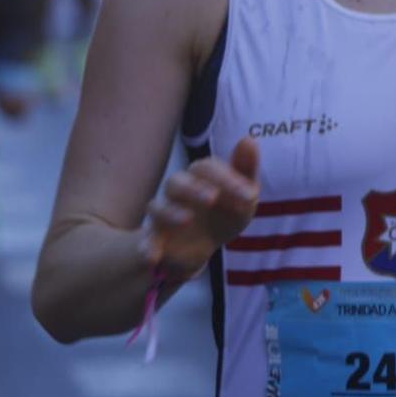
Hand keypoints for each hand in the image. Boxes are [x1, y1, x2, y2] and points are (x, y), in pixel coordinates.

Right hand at [142, 136, 259, 277]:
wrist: (203, 246)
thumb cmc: (225, 212)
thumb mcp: (243, 197)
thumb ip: (246, 170)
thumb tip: (248, 139)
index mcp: (201, 177)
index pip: (208, 169)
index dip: (228, 179)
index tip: (249, 196)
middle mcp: (179, 190)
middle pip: (177, 182)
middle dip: (194, 189)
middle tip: (212, 198)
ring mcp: (165, 214)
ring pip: (157, 206)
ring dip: (170, 212)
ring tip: (186, 220)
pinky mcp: (156, 238)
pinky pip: (146, 239)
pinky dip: (147, 247)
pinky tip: (153, 257)